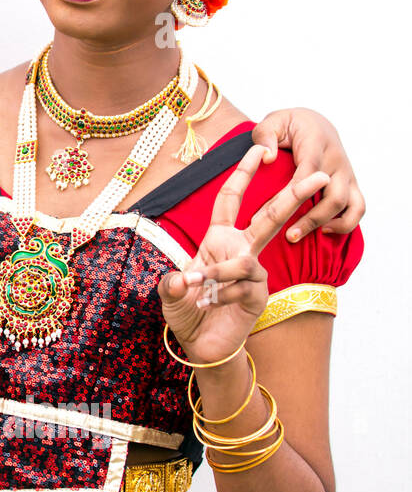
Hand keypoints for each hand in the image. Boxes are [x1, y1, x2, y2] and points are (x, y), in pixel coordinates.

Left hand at [159, 145, 328, 363]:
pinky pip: (242, 286)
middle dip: (293, 195)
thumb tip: (182, 278)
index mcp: (218, 238)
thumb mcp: (169, 292)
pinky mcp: (259, 294)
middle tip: (321, 176)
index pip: (231, 200)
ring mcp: (252, 272)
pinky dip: (221, 294)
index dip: (242, 174)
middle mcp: (239, 249)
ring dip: (217, 272)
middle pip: (270, 216)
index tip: (258, 148)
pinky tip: (210, 304)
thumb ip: (171, 283)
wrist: (201, 343)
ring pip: (246, 259)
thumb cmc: (187, 310)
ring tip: (197, 286)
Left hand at [254, 108, 363, 240]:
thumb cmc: (288, 125)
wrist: (313, 122)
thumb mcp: (273, 122)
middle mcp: (337, 161)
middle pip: (333, 196)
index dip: (292, 196)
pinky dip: (346, 223)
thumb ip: (265, 136)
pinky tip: (323, 231)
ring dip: (331, 225)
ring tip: (303, 235)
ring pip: (350, 205)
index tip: (270, 215)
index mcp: (317, 144)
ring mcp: (347, 173)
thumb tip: (267, 157)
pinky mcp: (351, 184)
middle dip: (312, 219)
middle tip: (288, 236)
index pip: (308, 174)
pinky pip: (358, 208)